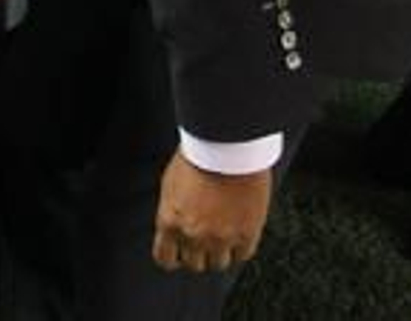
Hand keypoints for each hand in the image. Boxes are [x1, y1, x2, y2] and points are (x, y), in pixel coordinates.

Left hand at [152, 149, 270, 272]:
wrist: (228, 146)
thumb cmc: (198, 157)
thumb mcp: (171, 184)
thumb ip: (172, 212)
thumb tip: (175, 227)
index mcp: (169, 222)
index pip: (165, 258)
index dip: (173, 256)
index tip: (179, 252)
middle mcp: (192, 235)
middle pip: (194, 264)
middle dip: (198, 252)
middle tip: (205, 237)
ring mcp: (220, 238)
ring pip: (218, 264)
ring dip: (220, 250)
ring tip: (224, 231)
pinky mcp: (246, 234)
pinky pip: (242, 255)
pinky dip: (241, 246)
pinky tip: (239, 230)